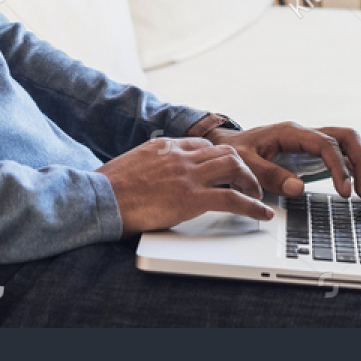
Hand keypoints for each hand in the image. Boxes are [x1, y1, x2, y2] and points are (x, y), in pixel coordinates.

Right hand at [97, 136, 273, 233]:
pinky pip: (232, 199)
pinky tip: (261, 214)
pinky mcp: (191, 198)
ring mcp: (187, 175)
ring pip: (235, 168)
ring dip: (251, 183)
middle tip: (248, 183)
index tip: (225, 170)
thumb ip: (148, 165)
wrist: (99, 199)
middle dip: (242, 167)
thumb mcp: (130, 165)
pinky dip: (253, 207)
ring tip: (257, 197)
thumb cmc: (107, 188)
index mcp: (164, 146)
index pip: (203, 145)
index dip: (219, 159)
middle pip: (225, 152)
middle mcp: (180, 156)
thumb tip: (151, 175)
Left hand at [207, 122, 360, 200]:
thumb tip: (298, 189)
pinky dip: (356, 171)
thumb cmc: (234, 152)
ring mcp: (312, 144)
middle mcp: (306, 135)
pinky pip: (342, 157)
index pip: (326, 144)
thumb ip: (269, 175)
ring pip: (349, 145)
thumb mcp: (244, 163)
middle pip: (346, 138)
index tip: (344, 191)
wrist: (226, 146)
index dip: (339, 166)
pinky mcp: (313, 155)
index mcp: (291, 132)